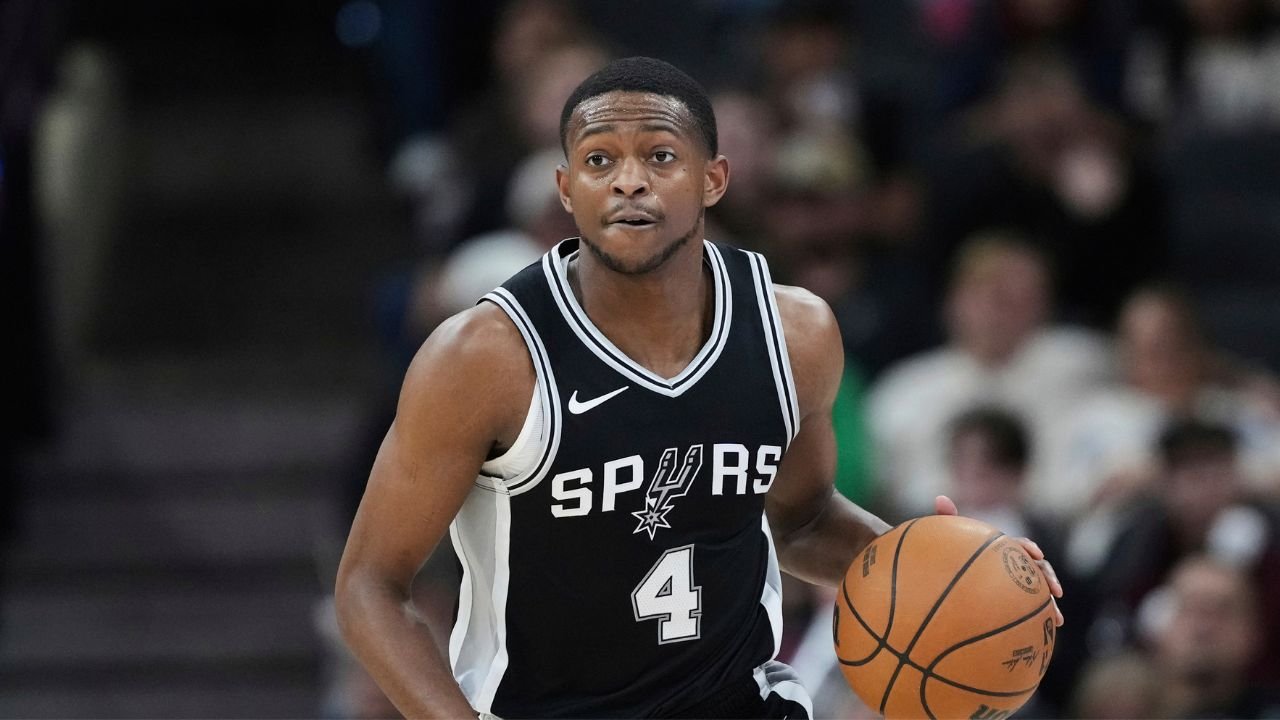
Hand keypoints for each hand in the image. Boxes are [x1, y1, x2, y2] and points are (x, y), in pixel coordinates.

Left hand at [934, 495, 1064, 626]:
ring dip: (1050, 605)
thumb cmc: (952, 555)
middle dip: (1049, 579)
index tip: (1035, 553)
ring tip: (1057, 620)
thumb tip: (940, 496)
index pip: (1020, 545)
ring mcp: (1016, 586)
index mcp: (1003, 549)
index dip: (1028, 548)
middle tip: (1056, 591)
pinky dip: (1038, 623)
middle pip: (1037, 570)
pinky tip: (1042, 637)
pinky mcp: (1014, 604)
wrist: (952, 581)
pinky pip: (1028, 613)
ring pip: (1038, 594)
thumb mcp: (950, 539)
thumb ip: (948, 519)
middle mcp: (1013, 566)